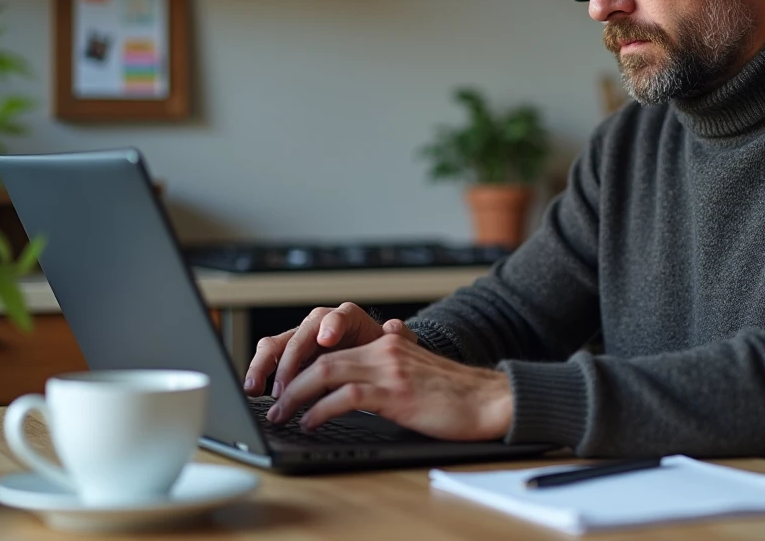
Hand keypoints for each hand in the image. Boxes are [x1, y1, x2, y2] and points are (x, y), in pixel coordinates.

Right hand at [242, 302, 417, 398]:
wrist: (371, 364)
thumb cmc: (380, 354)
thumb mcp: (393, 348)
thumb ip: (398, 338)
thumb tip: (395, 327)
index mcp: (347, 319)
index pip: (339, 317)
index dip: (332, 326)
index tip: (328, 340)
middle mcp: (319, 325)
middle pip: (300, 333)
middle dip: (291, 360)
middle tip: (286, 385)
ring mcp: (301, 340)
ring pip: (277, 344)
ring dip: (265, 366)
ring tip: (257, 387)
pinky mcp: (288, 357)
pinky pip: (268, 359)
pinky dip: (258, 373)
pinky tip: (254, 390)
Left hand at [265, 333, 513, 440]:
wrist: (490, 400)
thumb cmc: (457, 393)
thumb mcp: (419, 368)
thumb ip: (396, 359)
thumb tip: (380, 351)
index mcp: (388, 343)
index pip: (333, 350)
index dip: (302, 368)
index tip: (285, 388)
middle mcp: (385, 349)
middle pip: (321, 358)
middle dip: (289, 381)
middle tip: (273, 403)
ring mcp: (390, 369)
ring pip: (326, 372)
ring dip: (296, 395)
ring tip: (281, 413)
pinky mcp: (396, 392)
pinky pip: (346, 396)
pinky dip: (321, 409)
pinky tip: (310, 422)